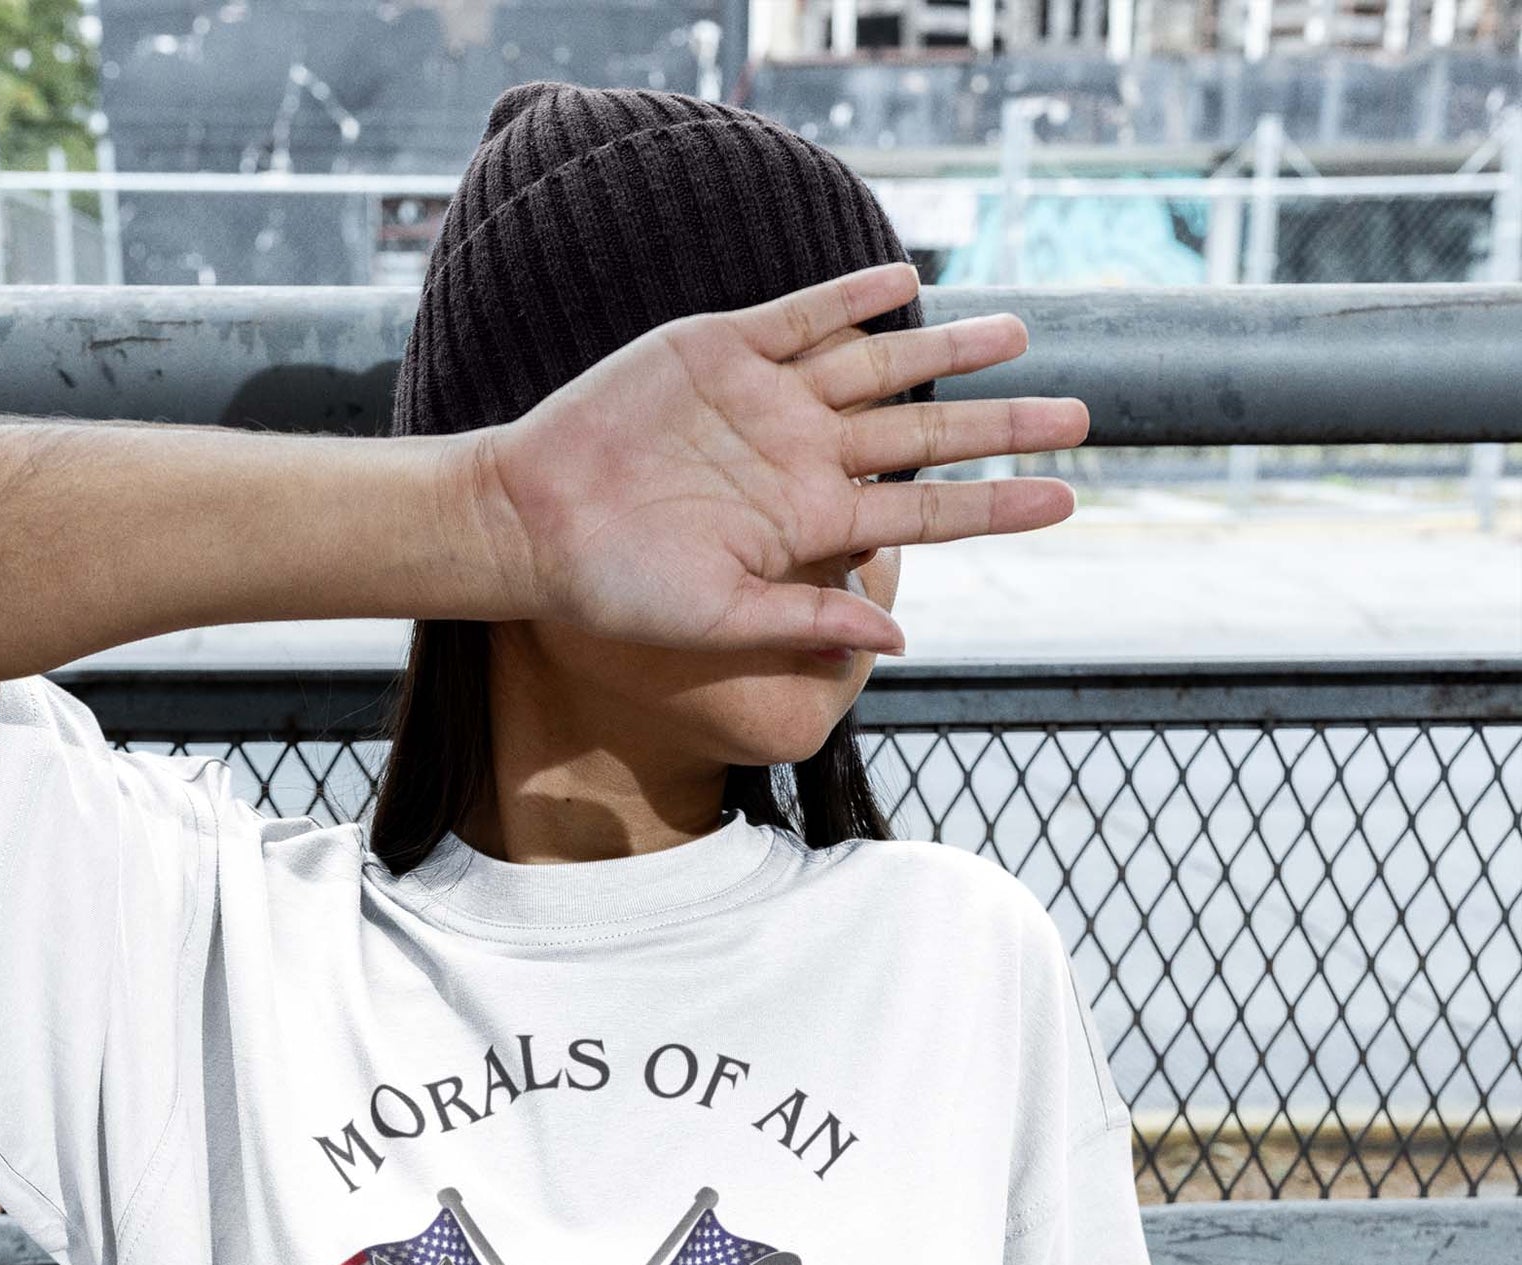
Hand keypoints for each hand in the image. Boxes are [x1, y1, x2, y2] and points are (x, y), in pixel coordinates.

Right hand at [465, 262, 1088, 657]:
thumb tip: (898, 634)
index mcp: (808, 525)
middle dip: (1003, 425)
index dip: (996, 505)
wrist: (532, 522)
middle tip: (1083, 414)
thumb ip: (808, 619)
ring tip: (1018, 333)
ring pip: (880, 364)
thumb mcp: (717, 620)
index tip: (1065, 500)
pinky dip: (854, 294)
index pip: (925, 511)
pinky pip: (803, 314)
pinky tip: (908, 280)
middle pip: (925, 434)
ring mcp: (767, 400)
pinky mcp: (722, 348)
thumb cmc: (616, 590)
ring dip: (949, 348)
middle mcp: (802, 458)